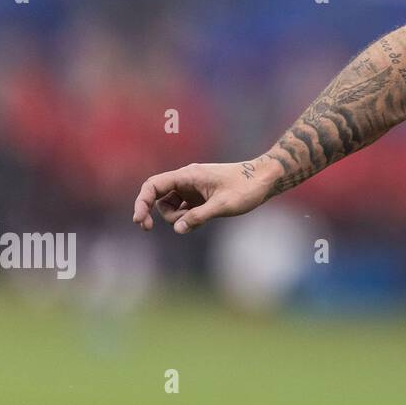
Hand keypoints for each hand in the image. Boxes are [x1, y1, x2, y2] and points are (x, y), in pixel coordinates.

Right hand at [132, 159, 277, 234]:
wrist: (266, 178)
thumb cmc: (247, 187)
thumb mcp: (223, 205)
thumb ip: (199, 217)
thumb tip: (179, 229)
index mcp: (188, 175)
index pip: (154, 185)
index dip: (142, 202)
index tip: (139, 220)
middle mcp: (188, 180)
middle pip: (160, 198)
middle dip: (163, 215)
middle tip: (169, 227)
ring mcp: (194, 188)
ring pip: (172, 206)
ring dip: (179, 218)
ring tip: (200, 220)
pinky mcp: (201, 196)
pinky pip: (185, 209)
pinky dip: (188, 218)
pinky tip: (202, 220)